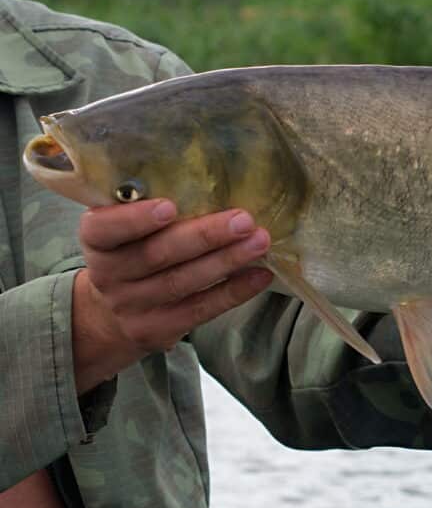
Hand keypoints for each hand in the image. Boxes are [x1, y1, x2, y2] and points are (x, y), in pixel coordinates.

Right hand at [72, 199, 272, 393]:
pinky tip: (260, 275)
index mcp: (96, 240)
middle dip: (204, 236)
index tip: (169, 206)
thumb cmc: (131, 251)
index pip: (105, 229)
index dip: (135, 219)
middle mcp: (108, 275)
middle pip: (157, 254)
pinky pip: (200, 310)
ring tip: (259, 241)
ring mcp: (131, 306)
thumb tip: (209, 178)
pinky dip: (234, 292)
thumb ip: (148, 205)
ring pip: (182, 282)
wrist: (109, 313)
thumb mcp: (123, 227)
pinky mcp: (157, 329)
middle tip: (244, 220)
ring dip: (227, 261)